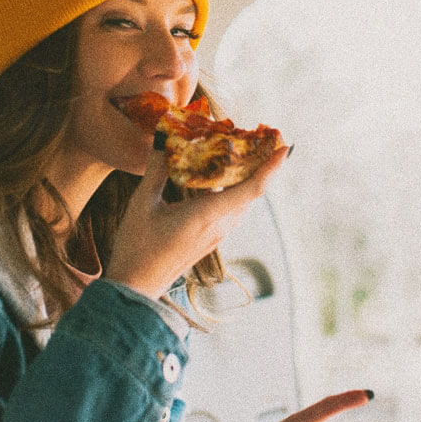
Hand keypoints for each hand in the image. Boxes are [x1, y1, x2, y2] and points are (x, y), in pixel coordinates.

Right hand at [105, 142, 288, 300]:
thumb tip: (164, 138)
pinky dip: (233, 189)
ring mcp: (217, 235)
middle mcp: (219, 225)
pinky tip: (219, 176)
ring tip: (243, 151)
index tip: (284, 147)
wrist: (136, 284)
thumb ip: (156, 170)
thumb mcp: (143, 203)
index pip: (251, 189)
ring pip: (242, 200)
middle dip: (261, 164)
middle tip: (262, 137)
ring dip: (247, 176)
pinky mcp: (211, 239)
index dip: (270, 168)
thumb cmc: (137, 245)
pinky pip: (231, 209)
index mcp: (207, 215)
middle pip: (251, 191)